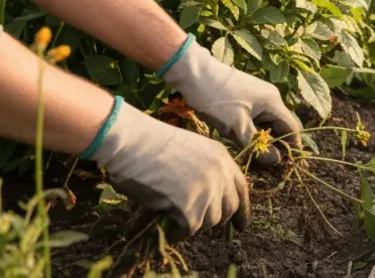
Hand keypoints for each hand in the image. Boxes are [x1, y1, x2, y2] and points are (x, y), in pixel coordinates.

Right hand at [92, 104, 248, 234]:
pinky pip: (190, 229)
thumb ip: (205, 172)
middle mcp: (220, 173)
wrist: (132, 142)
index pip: (241, 188)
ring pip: (210, 221)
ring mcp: (208, 189)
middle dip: (217, 219)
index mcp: (221, 157)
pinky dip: (179, 232)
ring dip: (194, 224)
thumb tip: (207, 200)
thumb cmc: (150, 145)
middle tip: (199, 224)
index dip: (242, 209)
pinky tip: (169, 228)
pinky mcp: (191, 206)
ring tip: (175, 217)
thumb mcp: (190, 152)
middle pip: (229, 208)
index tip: (241, 225)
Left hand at [163, 41, 302, 164]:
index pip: (291, 128)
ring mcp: (256, 97)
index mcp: (273, 102)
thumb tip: (275, 160)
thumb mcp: (237, 126)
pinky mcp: (243, 98)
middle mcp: (269, 98)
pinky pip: (252, 118)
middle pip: (278, 126)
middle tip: (263, 163)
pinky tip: (234, 137)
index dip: (292, 147)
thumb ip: (258, 145)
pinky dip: (247, 130)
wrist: (193, 73)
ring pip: (263, 123)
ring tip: (246, 152)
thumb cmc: (217, 98)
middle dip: (273, 144)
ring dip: (257, 138)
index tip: (289, 164)